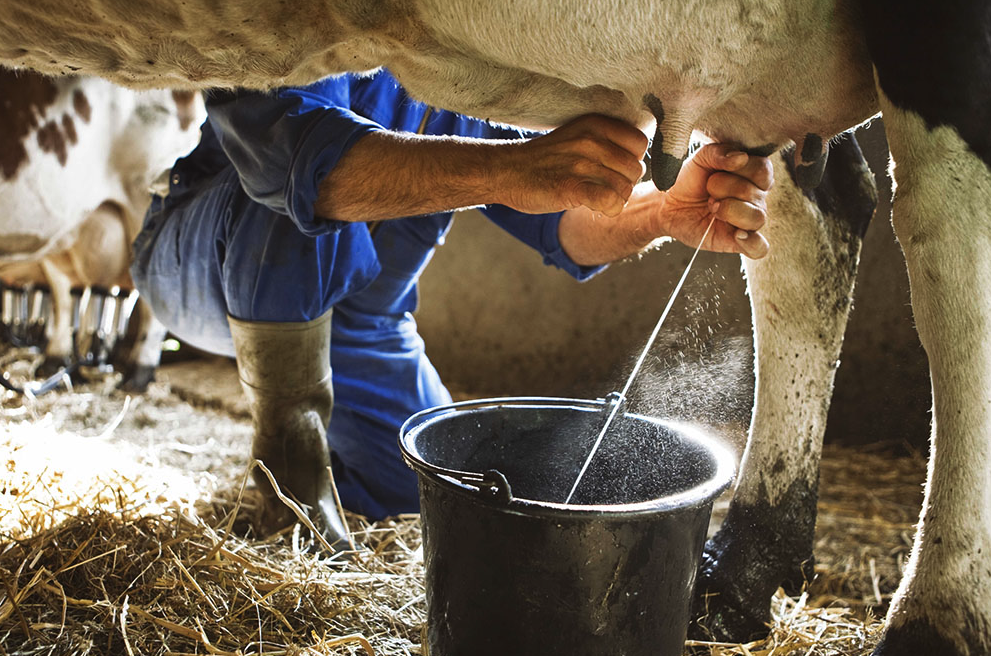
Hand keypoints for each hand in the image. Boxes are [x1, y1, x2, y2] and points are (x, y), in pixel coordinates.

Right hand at [497, 115, 647, 216]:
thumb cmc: (544, 159)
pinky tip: (594, 207)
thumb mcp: (577, 136)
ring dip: (615, 199)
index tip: (614, 169)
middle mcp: (591, 140)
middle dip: (624, 183)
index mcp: (596, 124)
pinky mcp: (571, 187)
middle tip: (603, 187)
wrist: (506, 171)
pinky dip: (608, 209)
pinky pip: (611, 201)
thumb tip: (638, 160)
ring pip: (625, 188)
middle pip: (635, 168)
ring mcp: (581, 163)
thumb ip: (607, 141)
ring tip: (595, 197)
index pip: (640, 143)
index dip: (632, 160)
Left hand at [659, 143, 772, 258]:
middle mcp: (756, 198)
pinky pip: (759, 248)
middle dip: (724, 189)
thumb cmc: (689, 179)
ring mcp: (749, 220)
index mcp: (753, 174)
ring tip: (712, 208)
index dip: (740, 170)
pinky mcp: (738, 242)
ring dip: (730, 211)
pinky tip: (737, 235)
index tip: (717, 171)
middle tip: (708, 193)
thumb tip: (740, 158)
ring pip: (758, 218)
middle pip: (755, 193)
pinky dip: (752, 242)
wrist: (668, 204)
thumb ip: (719, 152)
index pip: (763, 170)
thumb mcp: (700, 158)